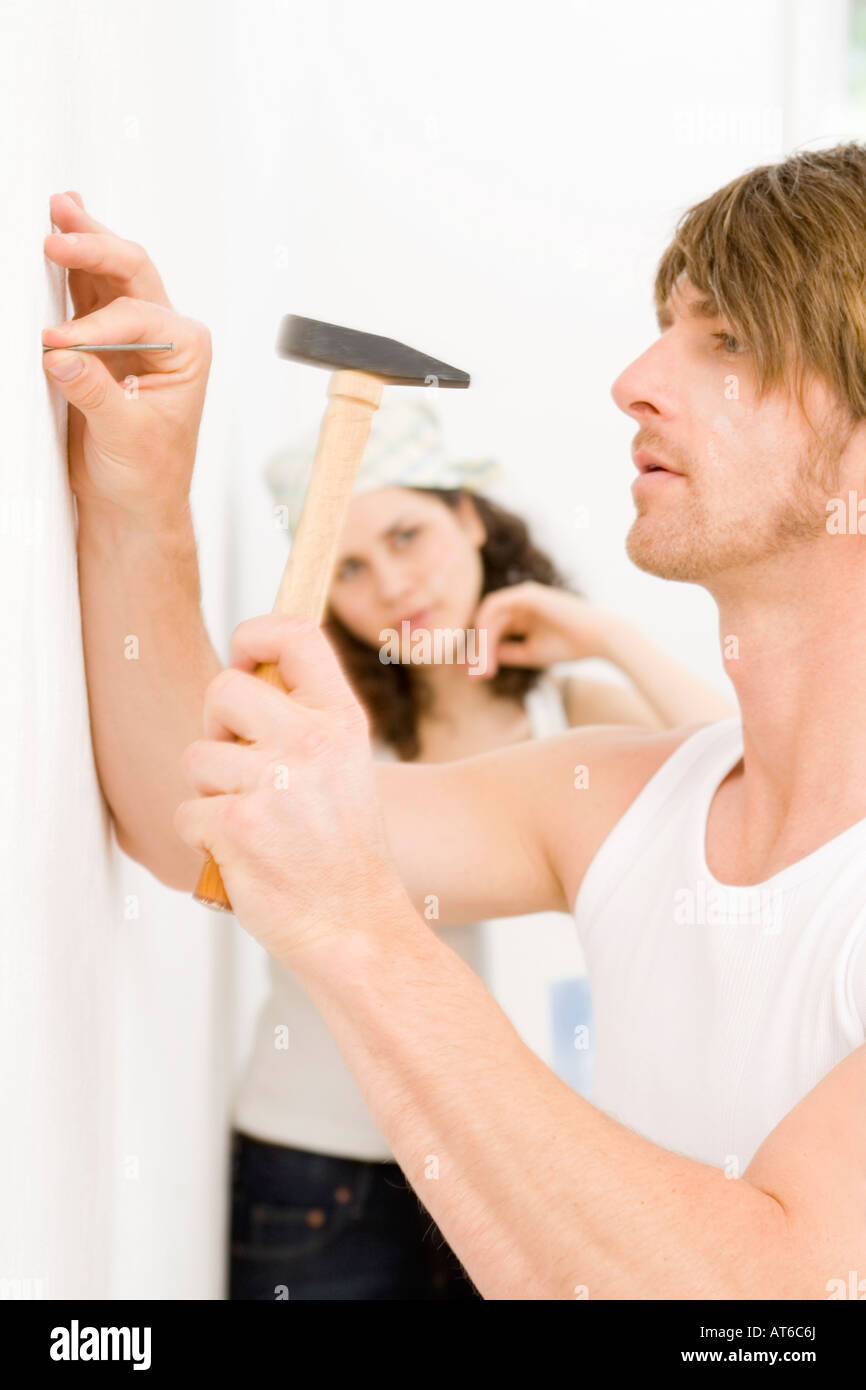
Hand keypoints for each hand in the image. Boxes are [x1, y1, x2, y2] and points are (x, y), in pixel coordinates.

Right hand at [42, 191, 210, 525]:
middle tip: (58, 233)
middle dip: (95, 248)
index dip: (94, 327)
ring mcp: (133, 332)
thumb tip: (60, 353)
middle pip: (131, 272)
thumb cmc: (147, 473)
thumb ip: (94, 392)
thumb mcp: (125, 436)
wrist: (133, 500)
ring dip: (84, 240)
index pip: (137, 316)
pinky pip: (84, 292)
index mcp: (186, 349)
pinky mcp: (102, 340)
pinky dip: (70, 265)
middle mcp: (165, 332)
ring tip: (59, 206)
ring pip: (108, 273)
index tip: (58, 345)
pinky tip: (58, 233)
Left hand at [174, 615, 407, 963]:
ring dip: (210, 792)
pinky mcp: (237, 825)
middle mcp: (311, 743)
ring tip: (251, 822)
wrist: (356, 925)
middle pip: (224, 689)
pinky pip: (188, 811)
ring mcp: (274, 783)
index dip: (255, 635)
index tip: (245, 661)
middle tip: (238, 763)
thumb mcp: (346, 767)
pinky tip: (243, 853)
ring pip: (197, 757)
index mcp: (341, 721)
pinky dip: (204, 838)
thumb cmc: (343, 851)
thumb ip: (305, 722)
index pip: (295, 634)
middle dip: (216, 727)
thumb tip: (245, 676)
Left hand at [473, 582, 613, 676]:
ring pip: (488, 617)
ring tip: (483, 669)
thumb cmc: (570, 647)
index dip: (480, 652)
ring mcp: (522, 596)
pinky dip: (486, 627)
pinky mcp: (526, 593)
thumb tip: (479, 659)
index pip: (493, 631)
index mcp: (523, 616)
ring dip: (482, 644)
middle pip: (486, 625)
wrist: (599, 638)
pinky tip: (485, 649)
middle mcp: (520, 603)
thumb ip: (505, 653)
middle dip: (476, 650)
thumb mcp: (530, 653)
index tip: (472, 675)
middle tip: (472, 675)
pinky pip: (495, 607)